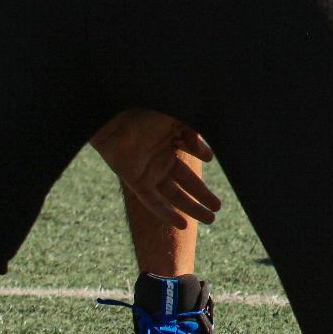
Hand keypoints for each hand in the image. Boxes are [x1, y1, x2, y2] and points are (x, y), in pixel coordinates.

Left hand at [90, 108, 219, 227]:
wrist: (114, 115)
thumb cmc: (145, 109)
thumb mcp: (178, 116)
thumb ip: (195, 134)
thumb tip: (208, 158)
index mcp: (168, 137)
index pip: (190, 151)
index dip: (201, 153)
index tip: (209, 157)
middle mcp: (159, 156)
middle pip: (185, 181)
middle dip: (202, 194)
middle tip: (218, 206)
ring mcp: (147, 170)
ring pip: (173, 195)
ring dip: (192, 207)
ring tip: (212, 219)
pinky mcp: (135, 181)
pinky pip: (152, 202)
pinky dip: (167, 214)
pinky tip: (183, 224)